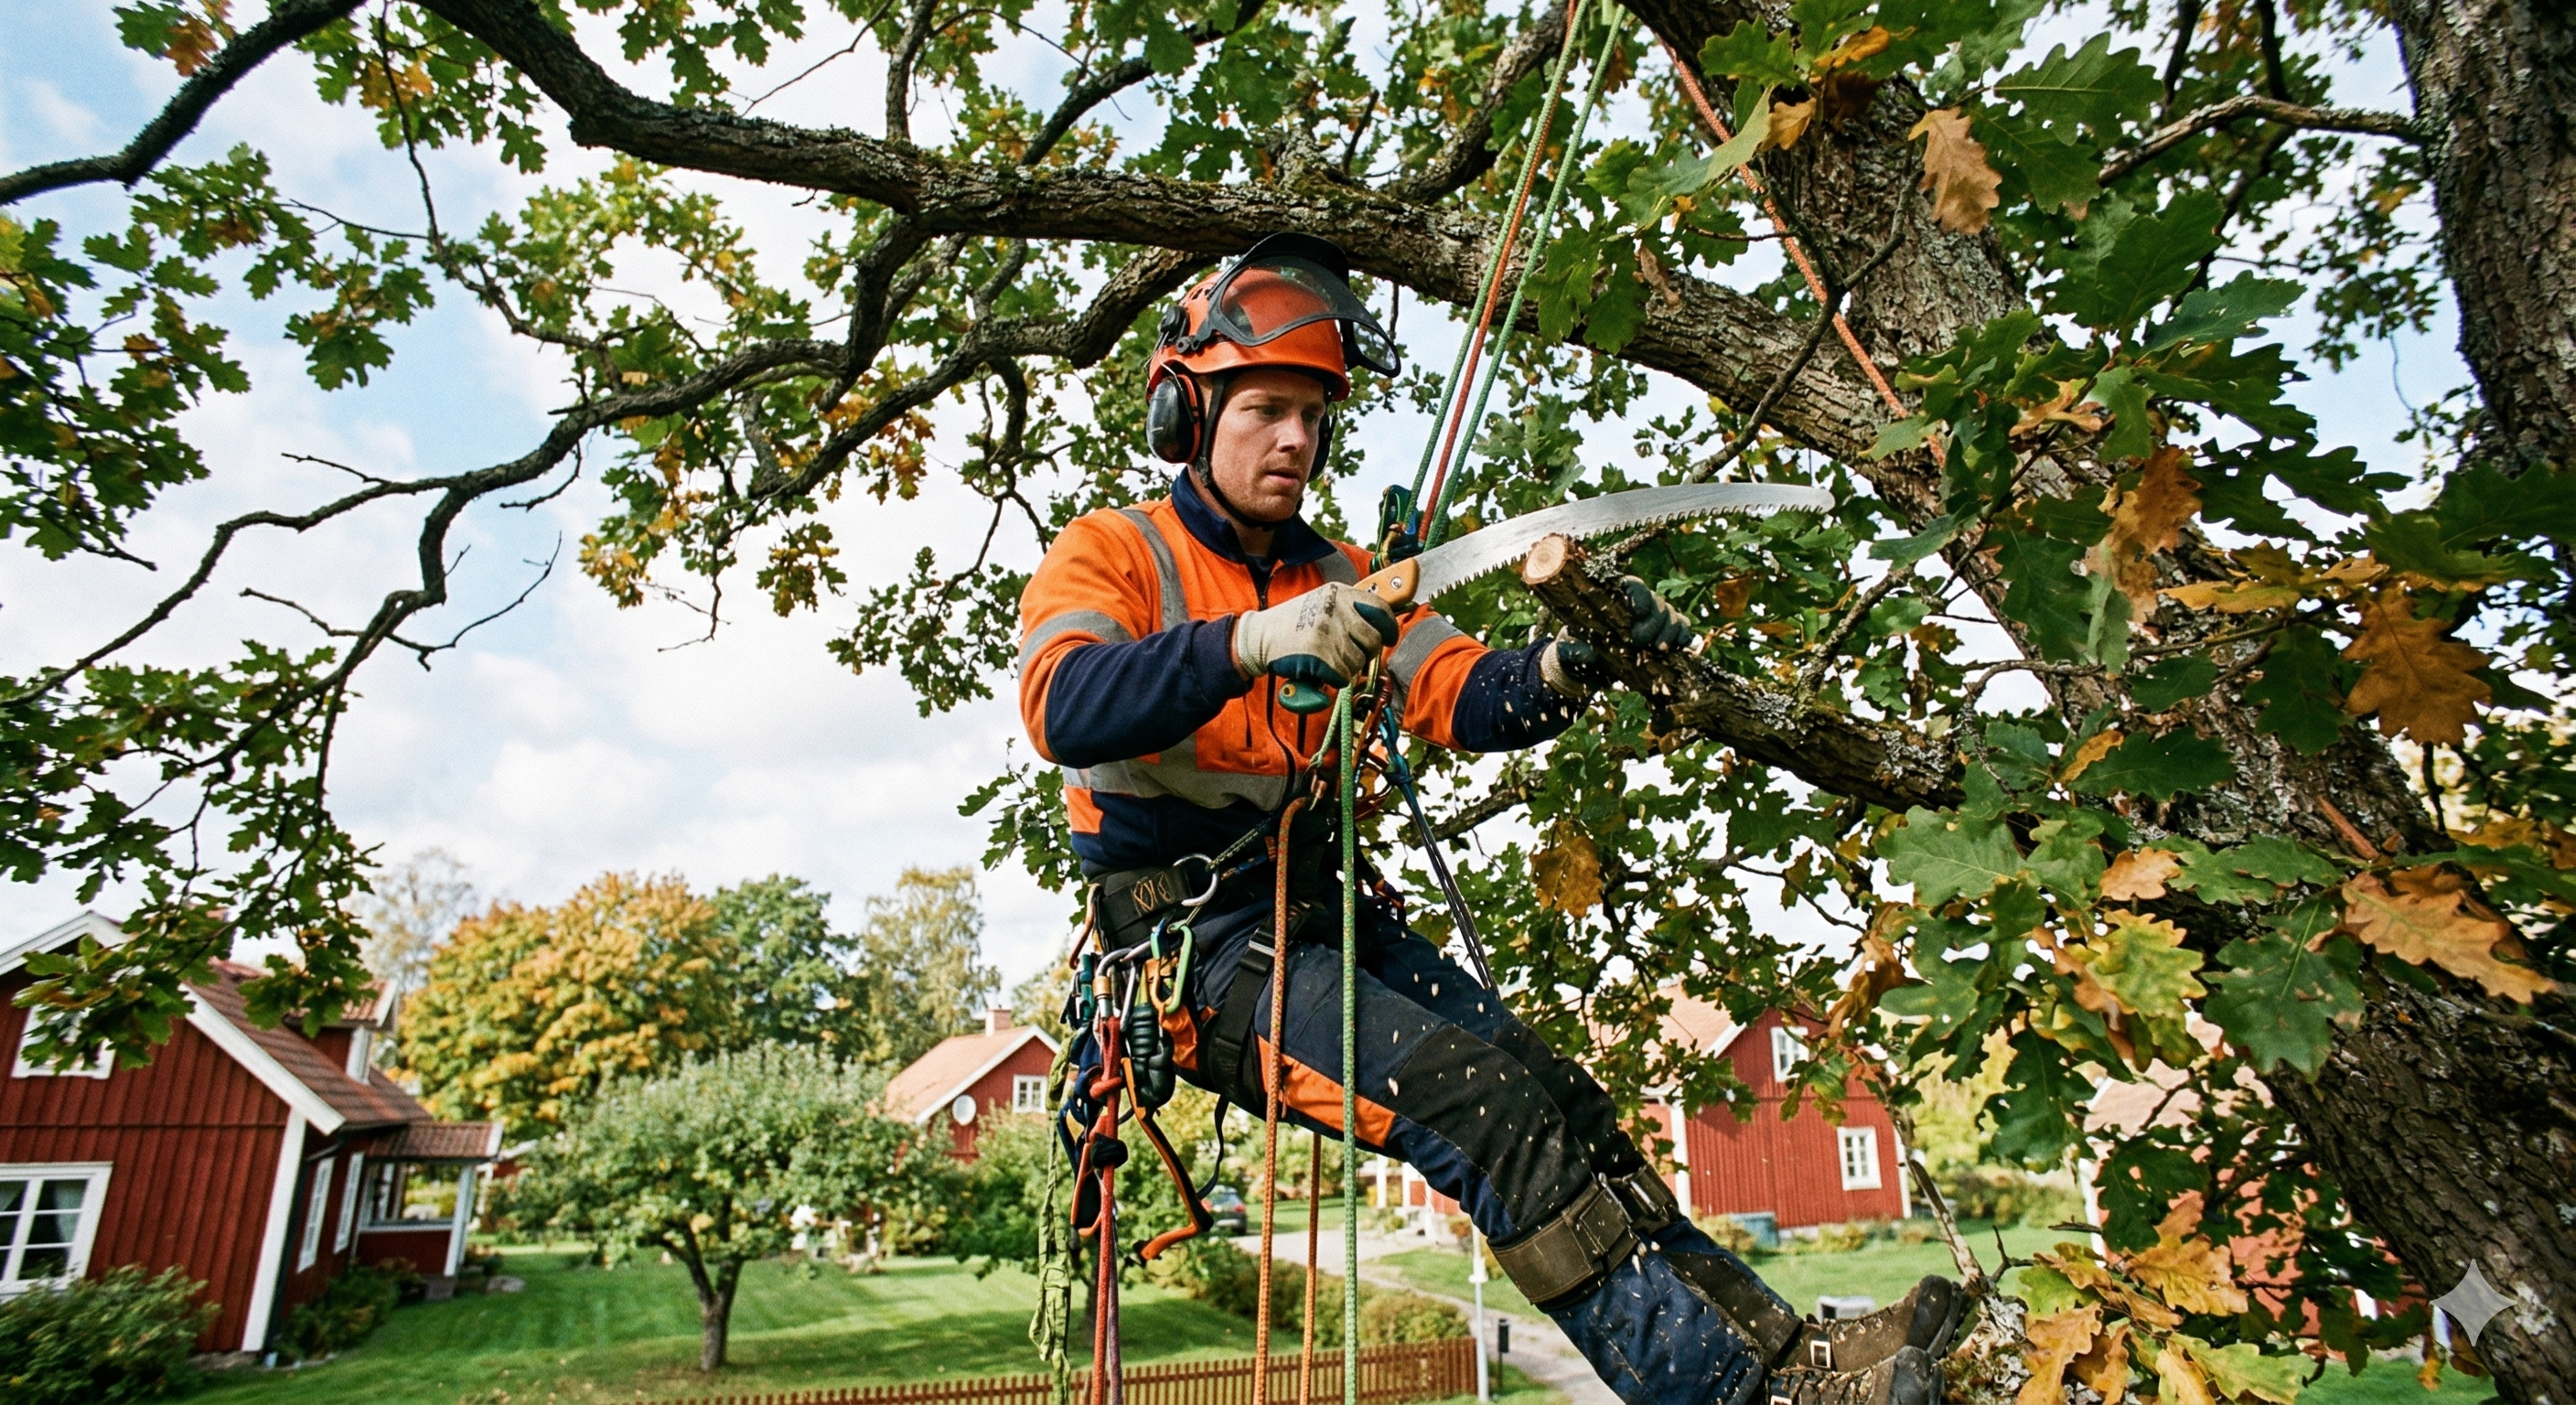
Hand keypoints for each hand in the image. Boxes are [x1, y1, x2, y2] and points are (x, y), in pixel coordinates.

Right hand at [1233, 581, 1400, 688]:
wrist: (1258, 636)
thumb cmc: (1290, 623)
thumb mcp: (1321, 603)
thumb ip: (1348, 610)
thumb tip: (1380, 629)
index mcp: (1339, 593)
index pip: (1379, 608)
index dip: (1389, 626)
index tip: (1390, 638)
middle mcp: (1336, 609)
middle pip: (1373, 640)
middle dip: (1365, 653)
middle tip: (1350, 656)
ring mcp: (1328, 631)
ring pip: (1358, 662)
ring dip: (1347, 668)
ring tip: (1328, 661)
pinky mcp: (1320, 654)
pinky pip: (1343, 676)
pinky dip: (1334, 679)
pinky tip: (1320, 670)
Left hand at [1538, 578, 1694, 698]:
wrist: (1589, 663)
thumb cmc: (1576, 645)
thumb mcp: (1569, 647)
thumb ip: (1574, 649)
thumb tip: (1588, 654)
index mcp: (1614, 596)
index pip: (1633, 584)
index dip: (1640, 594)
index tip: (1638, 612)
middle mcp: (1637, 603)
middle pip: (1657, 602)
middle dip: (1653, 623)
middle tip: (1639, 643)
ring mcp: (1652, 617)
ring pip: (1671, 614)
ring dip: (1669, 631)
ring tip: (1658, 650)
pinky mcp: (1663, 634)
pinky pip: (1682, 628)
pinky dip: (1683, 635)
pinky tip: (1680, 646)